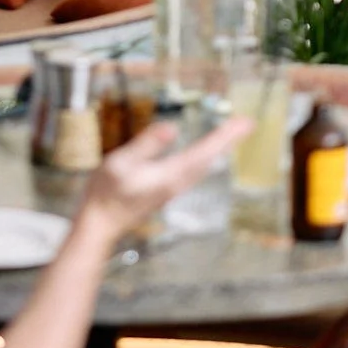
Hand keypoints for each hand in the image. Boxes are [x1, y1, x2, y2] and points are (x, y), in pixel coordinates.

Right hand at [78, 117, 251, 244]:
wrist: (100, 224)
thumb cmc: (106, 193)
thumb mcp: (122, 162)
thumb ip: (147, 145)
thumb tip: (172, 128)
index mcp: (169, 175)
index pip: (204, 152)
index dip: (225, 136)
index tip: (244, 123)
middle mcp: (176, 184)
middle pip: (209, 159)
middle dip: (227, 140)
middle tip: (246, 124)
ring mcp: (172, 190)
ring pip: (203, 167)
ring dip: (218, 149)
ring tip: (229, 136)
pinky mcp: (165, 191)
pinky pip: (193, 172)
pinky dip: (204, 158)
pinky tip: (203, 156)